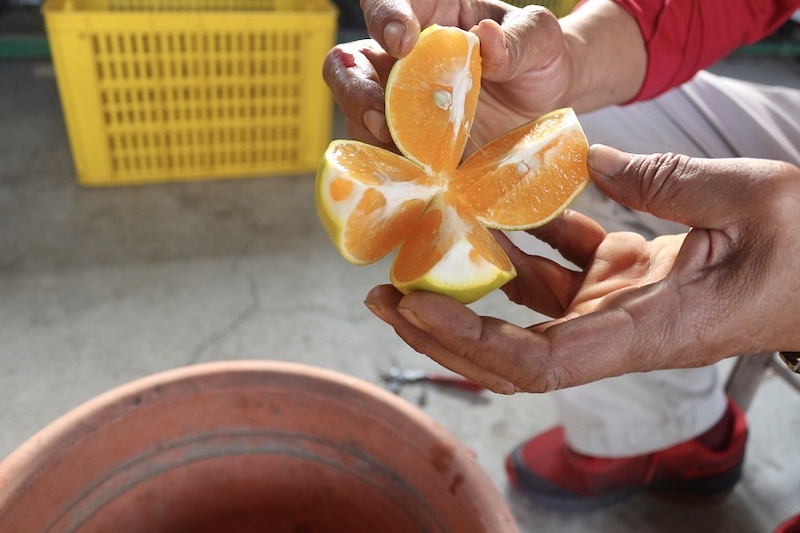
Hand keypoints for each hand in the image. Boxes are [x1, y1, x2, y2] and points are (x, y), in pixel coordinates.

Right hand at [323, 0, 645, 152]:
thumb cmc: (539, 59)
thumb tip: (487, 38)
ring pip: (356, 113)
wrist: (546, 108)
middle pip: (348, 63)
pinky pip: (382, 155)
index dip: (384, 17)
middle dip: (354, 87)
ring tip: (401, 152)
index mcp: (428, 14)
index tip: (405, 41)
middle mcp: (400, 59)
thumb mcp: (541, 40)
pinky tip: (416, 177)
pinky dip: (392, 167)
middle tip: (378, 114)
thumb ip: (519, 39)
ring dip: (369, 135)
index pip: (385, 2)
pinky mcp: (407, 144)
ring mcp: (398, 103)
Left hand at [365, 145, 799, 393]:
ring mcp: (616, 304)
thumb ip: (667, 181)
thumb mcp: (752, 200)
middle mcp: (619, 330)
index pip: (540, 361)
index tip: (417, 308)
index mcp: (649, 332)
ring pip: (525, 306)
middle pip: (511, 351)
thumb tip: (590, 162)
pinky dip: (522, 241)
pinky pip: (559, 263)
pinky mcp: (622, 276)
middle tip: (384, 294)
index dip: (472, 342)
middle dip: (444, 329)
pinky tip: (487, 209)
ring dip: (468, 284)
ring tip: (414, 251)